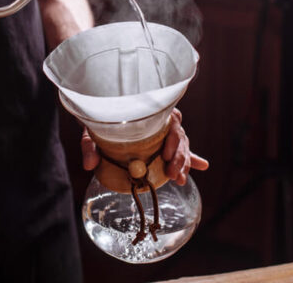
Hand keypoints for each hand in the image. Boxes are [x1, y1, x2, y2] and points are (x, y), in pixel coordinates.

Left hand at [81, 108, 208, 185]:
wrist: (100, 119)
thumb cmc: (99, 123)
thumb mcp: (92, 132)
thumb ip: (89, 146)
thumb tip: (89, 166)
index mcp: (148, 113)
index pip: (170, 120)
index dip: (172, 137)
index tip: (166, 154)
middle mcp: (160, 120)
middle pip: (178, 135)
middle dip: (179, 157)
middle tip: (172, 174)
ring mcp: (164, 132)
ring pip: (181, 145)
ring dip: (184, 162)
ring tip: (180, 179)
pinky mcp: (164, 143)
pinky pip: (182, 150)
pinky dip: (192, 158)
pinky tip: (203, 166)